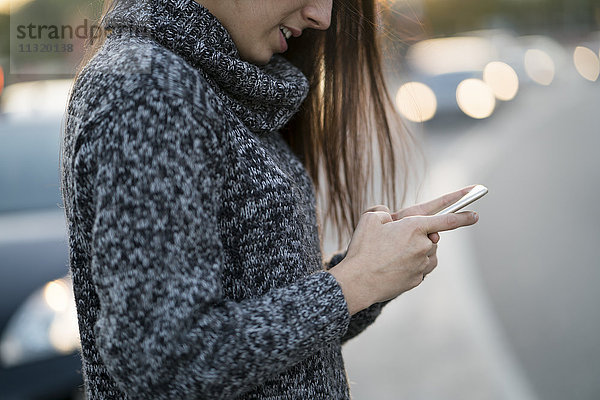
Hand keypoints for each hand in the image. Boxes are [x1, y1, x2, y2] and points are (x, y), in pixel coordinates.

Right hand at [329, 204, 477, 314]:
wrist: (358, 282)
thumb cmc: (363, 248)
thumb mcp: (370, 218)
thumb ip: (385, 211)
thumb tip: (391, 217)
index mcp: (413, 227)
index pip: (447, 220)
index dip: (464, 216)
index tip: (475, 215)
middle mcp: (422, 246)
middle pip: (431, 237)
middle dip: (418, 236)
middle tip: (395, 239)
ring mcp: (421, 265)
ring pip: (427, 253)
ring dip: (417, 250)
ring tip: (393, 253)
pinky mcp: (416, 280)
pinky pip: (420, 268)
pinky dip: (412, 265)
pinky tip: (395, 265)